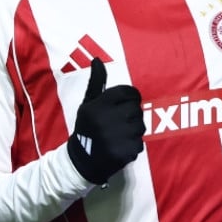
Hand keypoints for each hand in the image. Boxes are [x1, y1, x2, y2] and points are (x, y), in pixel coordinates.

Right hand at [67, 58, 145, 184]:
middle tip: (121, 123)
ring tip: (120, 135)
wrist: (81, 161)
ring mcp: (114, 137)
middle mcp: (105, 120)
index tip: (127, 104)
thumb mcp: (87, 103)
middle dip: (132, 115)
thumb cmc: (87, 128)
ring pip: (140, 127)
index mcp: (97, 105)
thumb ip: (96, 82)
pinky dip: (133, 146)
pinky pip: (139, 144)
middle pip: (136, 109)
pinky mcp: (122, 153)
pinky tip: (120, 147)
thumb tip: (98, 60)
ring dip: (134, 131)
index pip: (128, 92)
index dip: (132, 97)